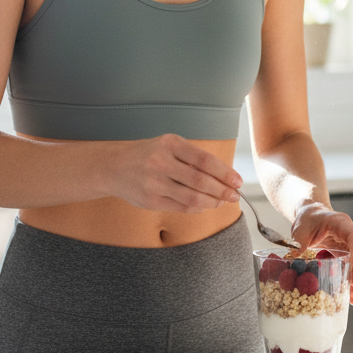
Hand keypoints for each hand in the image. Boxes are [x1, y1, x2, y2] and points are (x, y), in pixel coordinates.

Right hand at [116, 133, 242, 212]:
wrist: (115, 166)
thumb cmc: (150, 154)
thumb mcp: (170, 145)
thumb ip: (193, 157)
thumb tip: (225, 175)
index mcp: (170, 144)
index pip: (204, 160)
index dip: (225, 173)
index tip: (238, 181)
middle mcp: (161, 163)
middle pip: (200, 181)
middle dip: (222, 190)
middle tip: (234, 195)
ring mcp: (154, 183)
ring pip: (192, 197)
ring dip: (212, 202)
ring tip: (222, 201)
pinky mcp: (150, 200)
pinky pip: (181, 207)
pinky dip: (197, 208)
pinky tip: (205, 206)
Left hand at [291, 203, 352, 304]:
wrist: (311, 215)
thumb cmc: (308, 220)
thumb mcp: (300, 231)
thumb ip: (298, 244)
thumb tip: (293, 261)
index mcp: (340, 223)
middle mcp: (349, 233)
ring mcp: (350, 244)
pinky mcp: (346, 253)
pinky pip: (352, 266)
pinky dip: (352, 279)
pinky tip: (350, 293)